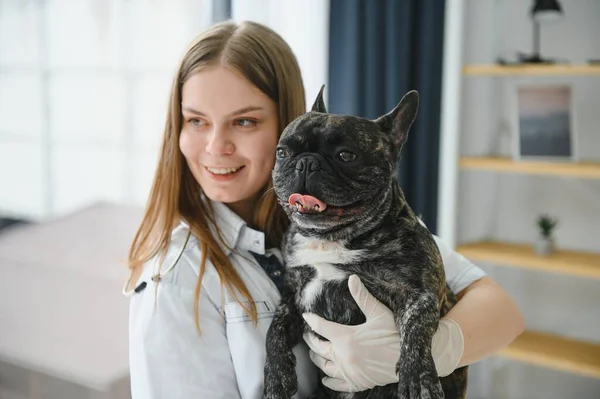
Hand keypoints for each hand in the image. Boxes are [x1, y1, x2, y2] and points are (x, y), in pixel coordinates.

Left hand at [302, 275, 400, 391]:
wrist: (411, 359)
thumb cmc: (396, 335)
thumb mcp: (379, 313)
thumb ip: (362, 297)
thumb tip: (352, 278)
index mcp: (346, 337)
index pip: (321, 327)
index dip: (312, 320)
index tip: (306, 317)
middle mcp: (343, 356)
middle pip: (318, 348)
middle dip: (311, 340)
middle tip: (307, 335)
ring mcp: (348, 371)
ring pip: (325, 366)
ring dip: (317, 359)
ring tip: (314, 353)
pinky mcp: (356, 383)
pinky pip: (337, 385)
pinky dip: (329, 382)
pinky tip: (325, 379)